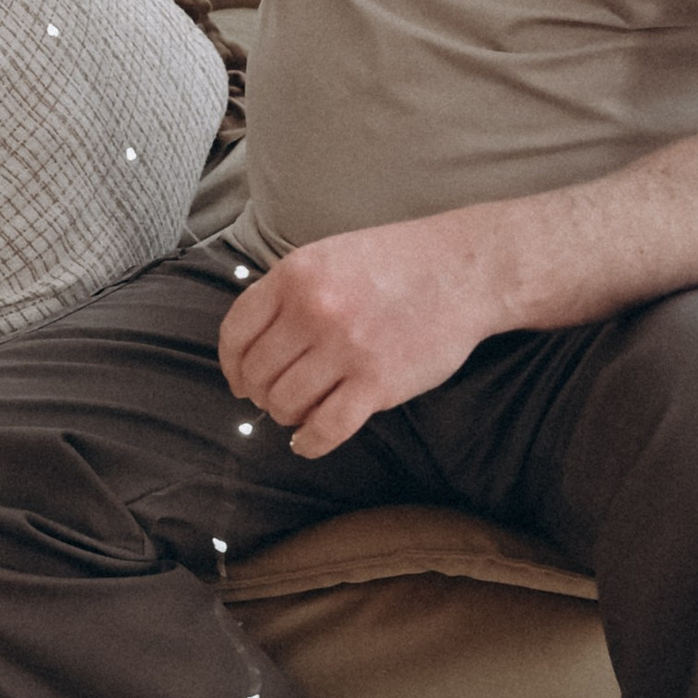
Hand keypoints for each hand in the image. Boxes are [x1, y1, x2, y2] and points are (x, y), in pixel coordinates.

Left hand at [218, 217, 494, 458]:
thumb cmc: (399, 262)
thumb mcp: (329, 255)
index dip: (232, 365)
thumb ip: (289, 290)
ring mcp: (345, 348)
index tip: (239, 380)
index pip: (236, 332)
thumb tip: (253, 340)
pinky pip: (326, 428)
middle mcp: (313, 310)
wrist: (465, 270)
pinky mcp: (377, 382)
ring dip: (286, 415)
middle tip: (275, 398)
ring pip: (285, 403)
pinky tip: (308, 441)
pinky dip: (309, 442)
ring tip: (300, 411)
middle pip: (258, 373)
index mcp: (295, 275)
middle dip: (260, 393)